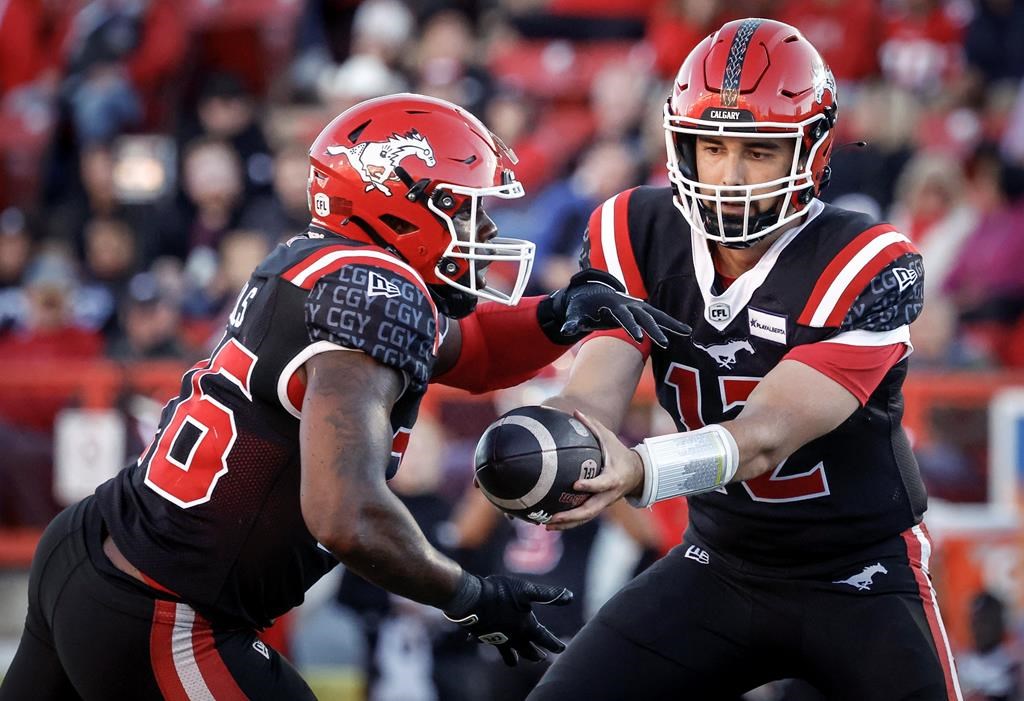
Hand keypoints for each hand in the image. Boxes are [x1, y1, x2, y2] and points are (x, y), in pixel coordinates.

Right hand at [444, 574, 572, 665]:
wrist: (471, 598)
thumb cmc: (500, 593)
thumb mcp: (527, 590)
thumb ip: (549, 595)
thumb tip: (570, 596)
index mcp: (526, 626)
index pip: (544, 638)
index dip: (554, 643)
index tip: (562, 648)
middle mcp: (513, 636)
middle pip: (528, 650)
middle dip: (536, 654)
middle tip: (542, 658)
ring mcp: (498, 639)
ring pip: (509, 653)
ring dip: (516, 656)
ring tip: (516, 661)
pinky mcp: (483, 636)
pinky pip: (490, 644)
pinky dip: (491, 644)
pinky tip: (485, 643)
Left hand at [541, 269, 690, 346]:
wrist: (589, 292)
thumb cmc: (581, 306)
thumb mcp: (575, 313)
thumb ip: (572, 321)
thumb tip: (566, 329)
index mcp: (612, 304)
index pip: (624, 317)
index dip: (631, 327)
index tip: (639, 338)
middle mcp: (627, 304)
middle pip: (644, 316)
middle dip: (655, 329)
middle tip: (665, 344)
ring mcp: (636, 306)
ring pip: (656, 314)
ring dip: (670, 324)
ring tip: (687, 332)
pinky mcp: (640, 310)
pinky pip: (658, 317)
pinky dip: (670, 323)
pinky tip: (684, 331)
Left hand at [546, 411, 644, 530]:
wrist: (636, 473)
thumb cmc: (618, 453)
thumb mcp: (609, 438)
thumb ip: (592, 426)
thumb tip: (575, 412)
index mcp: (613, 478)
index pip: (602, 484)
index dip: (590, 485)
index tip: (576, 484)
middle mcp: (608, 495)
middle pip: (591, 510)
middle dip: (572, 516)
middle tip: (554, 516)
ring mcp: (603, 504)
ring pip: (585, 518)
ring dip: (567, 524)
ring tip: (547, 525)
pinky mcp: (598, 508)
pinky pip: (583, 518)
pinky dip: (568, 523)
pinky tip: (550, 525)